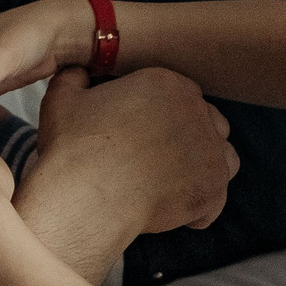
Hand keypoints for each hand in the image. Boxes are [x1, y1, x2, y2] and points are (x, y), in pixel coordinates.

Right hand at [13, 69, 235, 275]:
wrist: (86, 194)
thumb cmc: (72, 147)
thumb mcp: (62, 99)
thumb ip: (75, 78)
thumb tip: (78, 72)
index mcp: (165, 83)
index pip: (182, 94)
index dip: (168, 115)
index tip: (150, 133)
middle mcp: (196, 110)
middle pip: (208, 123)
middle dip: (190, 140)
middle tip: (160, 162)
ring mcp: (210, 150)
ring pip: (223, 157)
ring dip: (204, 169)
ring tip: (175, 185)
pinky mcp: (213, 188)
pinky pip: (217, 199)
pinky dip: (202, 209)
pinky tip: (177, 213)